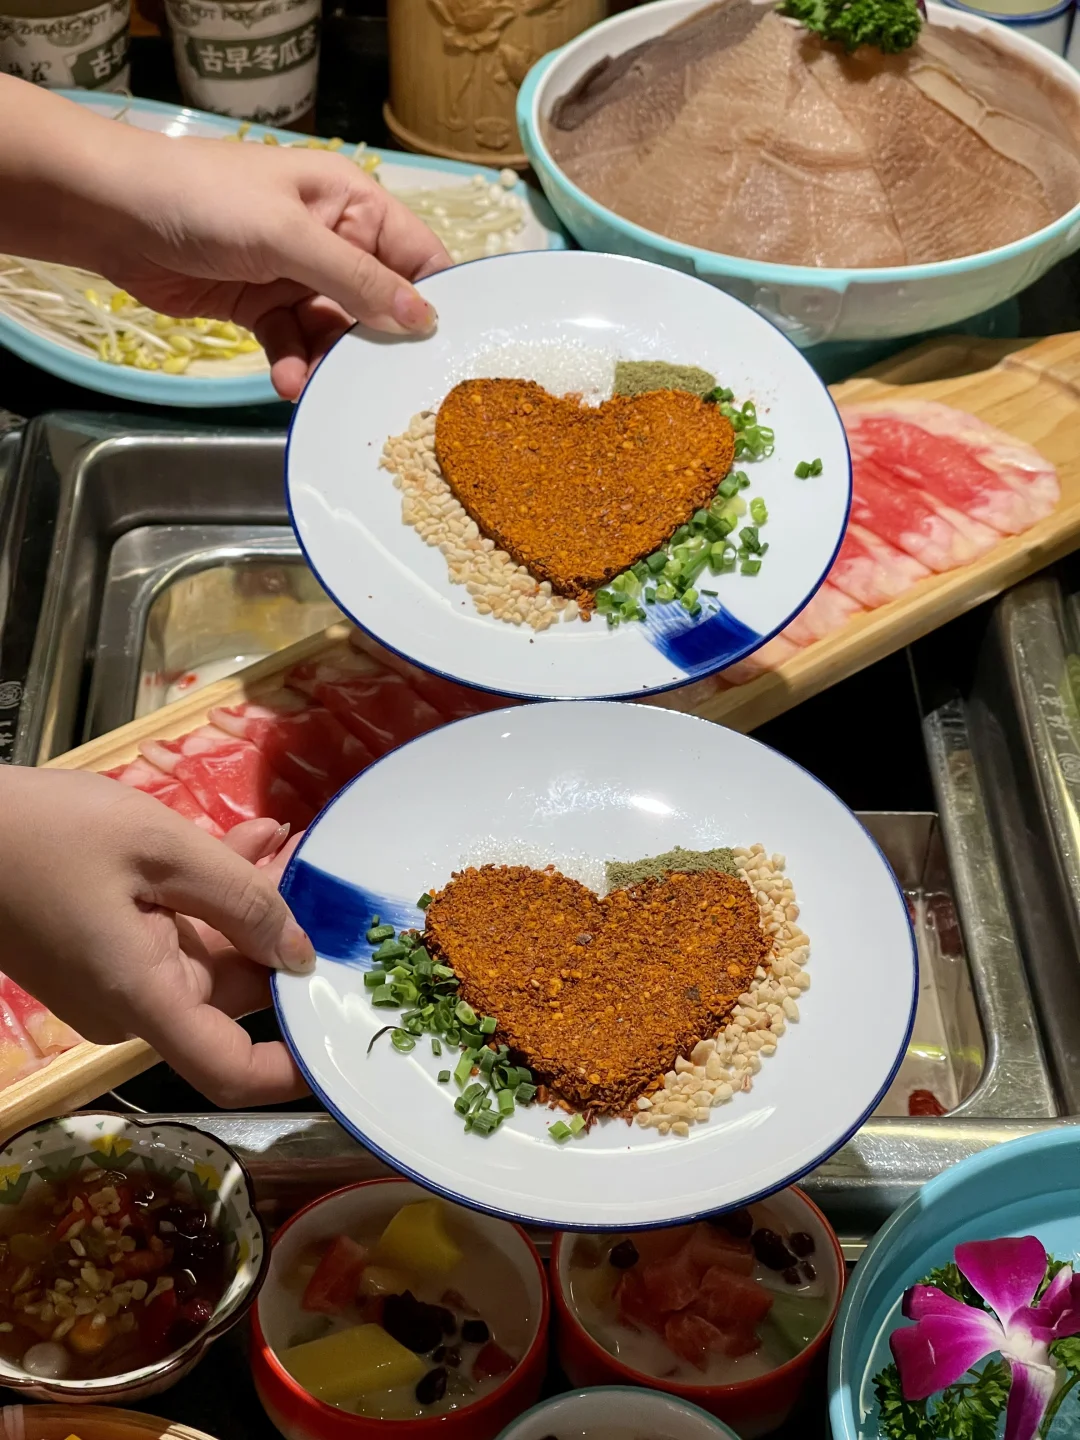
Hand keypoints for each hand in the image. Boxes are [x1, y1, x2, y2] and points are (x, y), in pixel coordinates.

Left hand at [0, 77, 451, 400]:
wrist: (112, 213)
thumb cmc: (204, 201)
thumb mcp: (289, 236)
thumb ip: (355, 280)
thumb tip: (422, 319)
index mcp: (354, 205)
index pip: (418, 257)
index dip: (435, 302)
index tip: (445, 353)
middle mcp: (334, 240)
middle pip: (380, 306)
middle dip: (379, 346)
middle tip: (385, 389)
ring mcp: (297, 277)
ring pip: (337, 335)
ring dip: (330, 365)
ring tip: (317, 386)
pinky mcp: (263, 308)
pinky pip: (296, 345)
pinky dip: (295, 366)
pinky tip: (287, 382)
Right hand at [0, 767, 315, 1106]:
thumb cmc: (47, 833)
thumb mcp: (160, 848)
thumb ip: (240, 897)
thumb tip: (301, 953)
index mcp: (144, 997)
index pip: (231, 1071)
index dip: (294, 1067)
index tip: (346, 1029)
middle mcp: (133, 1006)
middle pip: (233, 992)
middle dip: (283, 934)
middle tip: (321, 872)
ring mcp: (116, 981)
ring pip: (211, 952)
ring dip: (251, 899)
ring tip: (288, 840)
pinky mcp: (105, 954)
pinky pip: (177, 933)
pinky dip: (211, 892)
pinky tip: (249, 841)